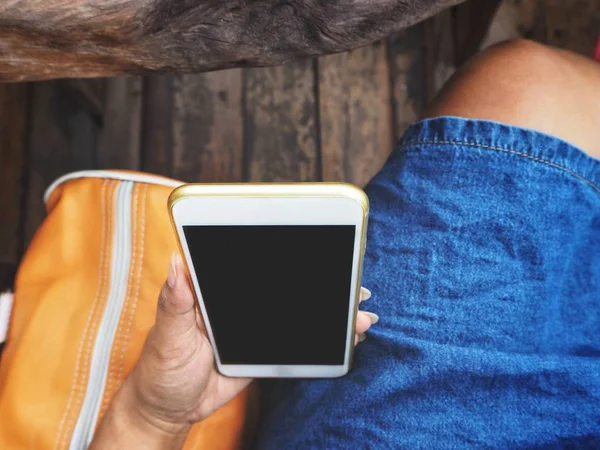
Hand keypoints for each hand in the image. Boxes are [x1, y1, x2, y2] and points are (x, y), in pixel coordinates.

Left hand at [102, 253, 377, 441]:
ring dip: (327, 309)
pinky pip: (296, 342)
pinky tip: (346, 337)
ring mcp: (255, 326)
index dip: (281, 249)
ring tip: (358, 310)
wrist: (170, 409)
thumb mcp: (167, 336)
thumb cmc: (160, 369)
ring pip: (296, 311)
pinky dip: (321, 340)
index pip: (251, 262)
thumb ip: (175, 302)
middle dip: (320, 279)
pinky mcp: (263, 351)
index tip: (313, 240)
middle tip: (351, 279)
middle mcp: (240, 302)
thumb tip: (176, 262)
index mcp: (215, 290)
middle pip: (284, 285)